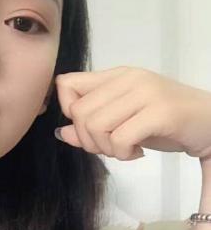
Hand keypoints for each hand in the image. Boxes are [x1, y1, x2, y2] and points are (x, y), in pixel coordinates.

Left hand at [54, 67, 210, 161]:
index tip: (89, 129)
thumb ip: (92, 126)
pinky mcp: (160, 112)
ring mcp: (145, 92)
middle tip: (110, 148)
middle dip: (88, 140)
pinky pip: (119, 138)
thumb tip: (62, 133)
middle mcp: (128, 78)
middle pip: (78, 112)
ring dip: (106, 149)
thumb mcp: (123, 122)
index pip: (66, 84)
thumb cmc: (166, 124)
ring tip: (125, 150)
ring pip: (95, 125)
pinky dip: (123, 154)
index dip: (68, 113)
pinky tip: (138, 152)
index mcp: (116, 75)